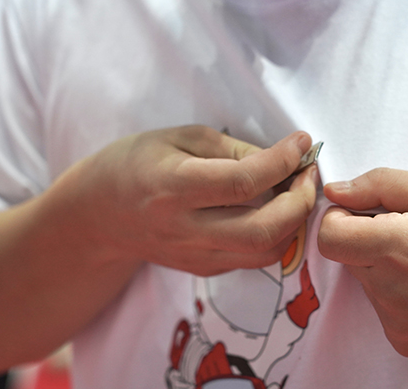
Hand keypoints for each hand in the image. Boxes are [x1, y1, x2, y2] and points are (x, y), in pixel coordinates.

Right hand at [55, 125, 317, 275]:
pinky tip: (273, 210)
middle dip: (301, 202)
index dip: (283, 162)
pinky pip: (252, 259)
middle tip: (308, 175)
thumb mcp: (179, 138)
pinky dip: (275, 236)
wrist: (99, 214)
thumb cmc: (137, 163)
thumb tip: (282, 159)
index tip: (302, 143)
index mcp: (173, 187)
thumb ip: (232, 149)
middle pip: (263, 230)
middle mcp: (184, 229)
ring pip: (265, 253)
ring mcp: (194, 255)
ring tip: (295, 192)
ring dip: (294, 223)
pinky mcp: (202, 269)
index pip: (243, 182)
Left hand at [318, 168, 407, 357]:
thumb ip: (380, 185)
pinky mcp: (404, 341)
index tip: (363, 214)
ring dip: (383, 267)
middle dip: (366, 239)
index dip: (339, 219)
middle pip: (346, 257)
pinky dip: (397, 294)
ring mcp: (396, 322)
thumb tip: (335, 192)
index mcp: (398, 248)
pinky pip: (381, 308)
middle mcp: (391, 291)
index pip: (329, 236)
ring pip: (364, 282)